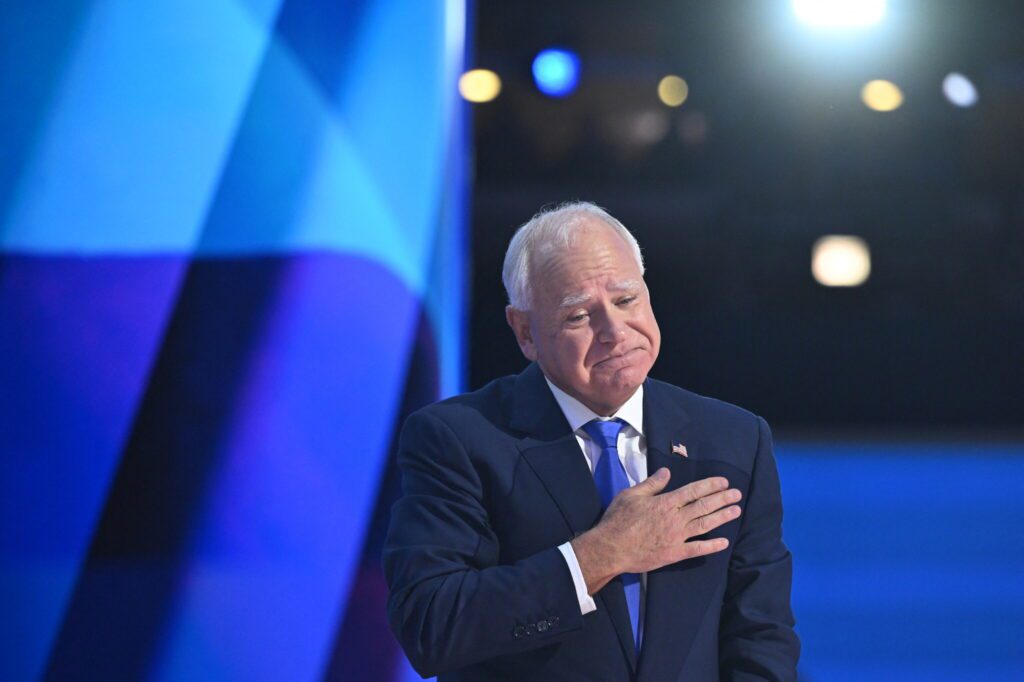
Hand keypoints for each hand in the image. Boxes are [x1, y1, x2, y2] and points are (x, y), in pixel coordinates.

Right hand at [570, 468, 740, 593]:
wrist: (611, 548)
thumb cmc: (618, 519)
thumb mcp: (631, 495)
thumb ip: (651, 484)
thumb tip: (666, 472)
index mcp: (665, 502)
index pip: (693, 491)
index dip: (710, 486)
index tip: (724, 482)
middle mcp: (675, 518)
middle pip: (703, 506)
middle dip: (722, 499)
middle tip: (737, 494)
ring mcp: (676, 537)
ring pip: (705, 525)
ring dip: (722, 517)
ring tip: (736, 511)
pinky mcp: (674, 554)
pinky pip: (697, 549)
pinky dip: (711, 546)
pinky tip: (724, 542)